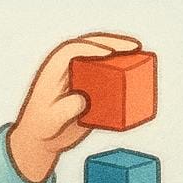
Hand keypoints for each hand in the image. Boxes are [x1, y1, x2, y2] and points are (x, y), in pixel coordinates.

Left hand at [7, 32, 141, 182]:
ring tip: (141, 54)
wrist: (41, 139)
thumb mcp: (50, 119)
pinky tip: (138, 73)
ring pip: (104, 58)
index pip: (74, 50)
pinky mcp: (92, 87)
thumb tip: (83, 99)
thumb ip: (65, 108)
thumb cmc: (41, 126)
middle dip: (114, 43)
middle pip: (93, 46)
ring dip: (123, 53)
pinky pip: (109, 76)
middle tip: (134, 47)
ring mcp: (83, 75)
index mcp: (55, 67)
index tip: (109, 52)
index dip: (92, 47)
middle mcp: (70, 66)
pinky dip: (123, 73)